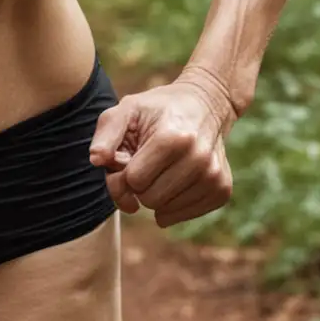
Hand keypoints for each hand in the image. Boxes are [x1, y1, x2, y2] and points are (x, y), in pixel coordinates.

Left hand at [88, 76, 234, 228]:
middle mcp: (199, 159)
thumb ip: (107, 133)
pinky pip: (183, 216)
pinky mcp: (223, 190)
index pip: (135, 181)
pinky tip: (174, 182)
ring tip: (161, 169)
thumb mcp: (128, 108)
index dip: (124, 172)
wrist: (207, 104)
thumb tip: (97, 159)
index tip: (130, 156)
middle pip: (149, 199)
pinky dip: (171, 205)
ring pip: (165, 211)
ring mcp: (214, 176)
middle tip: (145, 164)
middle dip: (139, 186)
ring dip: (154, 195)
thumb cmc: (160, 109)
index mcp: (174, 138)